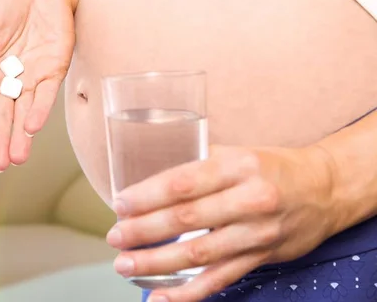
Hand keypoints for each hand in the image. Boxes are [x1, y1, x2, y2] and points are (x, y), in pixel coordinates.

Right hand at [0, 0, 74, 171]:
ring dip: (19, 135)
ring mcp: (30, 78)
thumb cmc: (3, 2)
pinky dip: (38, 110)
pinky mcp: (52, 71)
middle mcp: (6, 80)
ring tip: (16, 158)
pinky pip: (45, 94)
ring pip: (23, 112)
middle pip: (0, 115)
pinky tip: (31, 127)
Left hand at [105, 145, 336, 301]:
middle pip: (186, 219)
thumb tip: (151, 178)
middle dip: (144, 230)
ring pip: (199, 253)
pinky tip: (160, 297)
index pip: (183, 183)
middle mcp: (248, 200)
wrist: (324, 190)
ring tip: (125, 264)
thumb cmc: (271, 167)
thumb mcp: (237, 153)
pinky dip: (188, 293)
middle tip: (115, 237)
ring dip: (156, 262)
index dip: (147, 196)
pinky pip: (220, 280)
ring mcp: (256, 233)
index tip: (120, 204)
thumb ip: (199, 163)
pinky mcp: (260, 258)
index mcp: (237, 167)